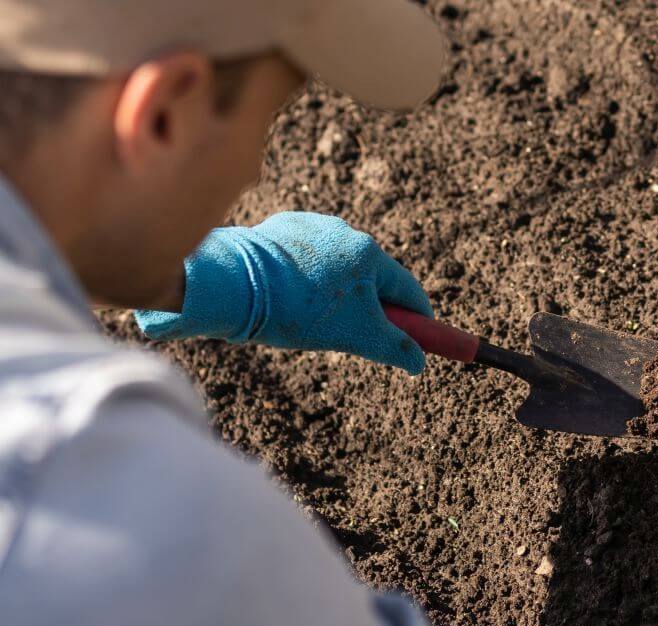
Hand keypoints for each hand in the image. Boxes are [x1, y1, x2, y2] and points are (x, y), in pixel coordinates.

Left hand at [135, 212, 432, 373]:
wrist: (233, 286)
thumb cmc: (298, 311)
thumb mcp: (357, 337)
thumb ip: (396, 348)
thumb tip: (420, 362)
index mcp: (369, 253)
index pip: (407, 291)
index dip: (417, 320)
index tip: (418, 340)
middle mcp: (345, 232)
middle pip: (372, 279)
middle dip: (370, 309)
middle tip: (355, 337)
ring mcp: (311, 226)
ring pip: (337, 270)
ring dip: (335, 294)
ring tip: (309, 319)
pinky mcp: (280, 228)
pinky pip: (305, 259)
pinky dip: (304, 280)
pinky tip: (287, 299)